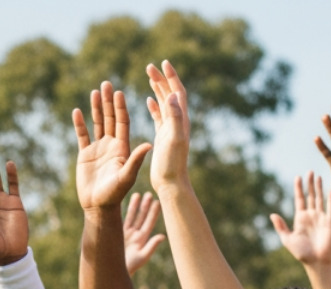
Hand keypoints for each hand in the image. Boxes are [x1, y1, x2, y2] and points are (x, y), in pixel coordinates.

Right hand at [72, 82, 152, 211]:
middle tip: (106, 84)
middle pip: (110, 118)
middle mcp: (111, 145)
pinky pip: (82, 136)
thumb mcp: (127, 176)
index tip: (119, 93)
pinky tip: (77, 111)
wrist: (98, 207)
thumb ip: (136, 160)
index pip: (122, 123)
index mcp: (123, 148)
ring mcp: (98, 149)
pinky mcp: (85, 155)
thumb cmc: (115, 194)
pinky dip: (79, 124)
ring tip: (95, 91)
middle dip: (108, 102)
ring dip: (96, 108)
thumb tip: (149, 144)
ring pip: (97, 123)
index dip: (121, 108)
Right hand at [122, 193, 163, 274]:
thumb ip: (151, 246)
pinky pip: (119, 220)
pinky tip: (121, 203)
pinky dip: (121, 211)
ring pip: (131, 217)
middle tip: (150, 194)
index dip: (153, 212)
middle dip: (145, 206)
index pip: (149, 223)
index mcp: (141, 239)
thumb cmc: (129, 267)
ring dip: (134, 206)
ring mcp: (125, 234)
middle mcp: (134, 235)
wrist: (112, 271)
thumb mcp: (141, 257)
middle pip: (141, 217)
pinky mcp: (116, 234)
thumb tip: (163, 236)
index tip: (158, 201)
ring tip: (137, 194)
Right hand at [144, 61, 191, 192]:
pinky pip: (159, 116)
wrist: (171, 182)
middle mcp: (177, 122)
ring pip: (164, 103)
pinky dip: (155, 106)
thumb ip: (174, 116)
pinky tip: (149, 100)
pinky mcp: (163, 137)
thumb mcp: (173, 138)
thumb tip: (171, 94)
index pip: (177, 92)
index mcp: (180, 120)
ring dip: (158, 89)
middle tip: (150, 66)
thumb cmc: (172, 164)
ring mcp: (170, 129)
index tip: (164, 63)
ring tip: (150, 76)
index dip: (172, 77)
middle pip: (170, 94)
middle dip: (161, 79)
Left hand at [271, 172, 330, 266]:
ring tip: (318, 177)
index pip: (299, 199)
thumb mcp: (287, 239)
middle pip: (310, 196)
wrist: (316, 262)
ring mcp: (321, 218)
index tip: (297, 177)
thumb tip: (272, 214)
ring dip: (319, 188)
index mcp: (300, 218)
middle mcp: (311, 216)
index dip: (298, 188)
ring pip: (320, 199)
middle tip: (309, 172)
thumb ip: (280, 227)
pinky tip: (330, 190)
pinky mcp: (330, 222)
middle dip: (309, 184)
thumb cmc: (301, 253)